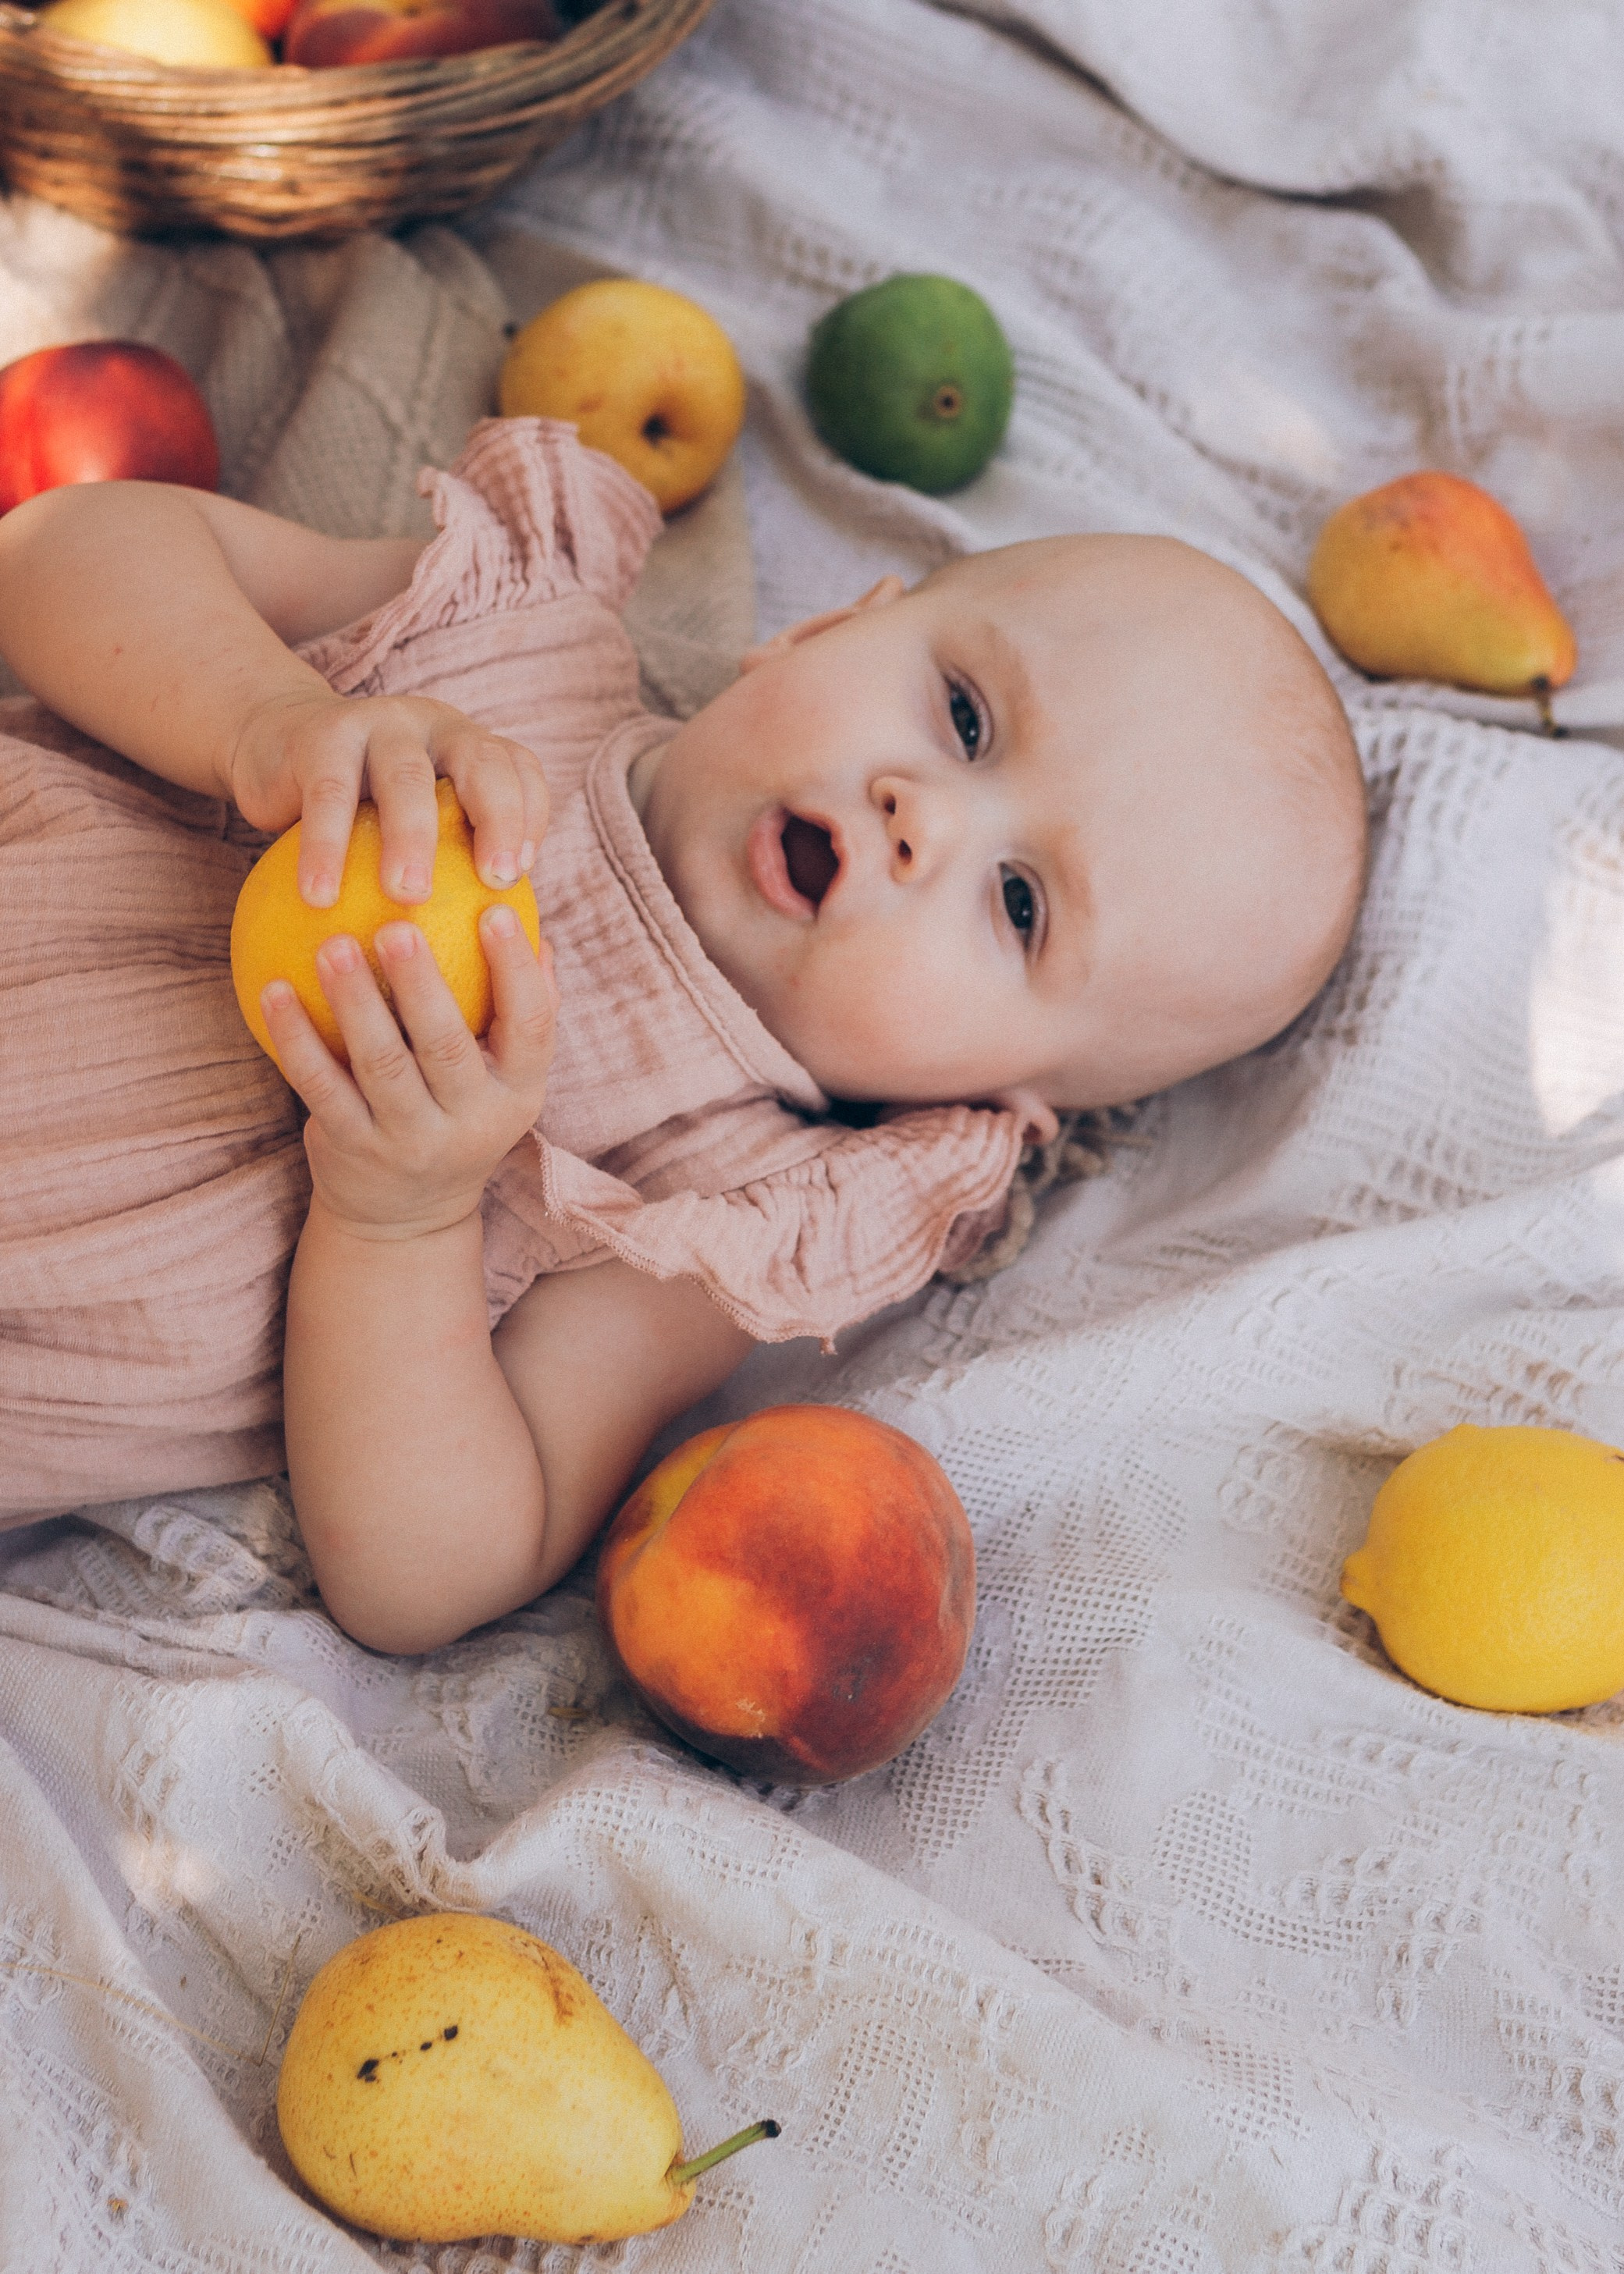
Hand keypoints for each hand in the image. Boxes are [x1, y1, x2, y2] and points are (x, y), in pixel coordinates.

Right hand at [226, 687, 549, 909]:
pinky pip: (328, 795)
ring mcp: (379, 723)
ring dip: (411, 838)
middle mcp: (433, 726)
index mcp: (467, 747)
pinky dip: (325, 847)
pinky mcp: (321, 736)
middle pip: (480, 762)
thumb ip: (451, 863)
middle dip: (498, 819)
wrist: (273, 745)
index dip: (531, 817)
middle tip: (495, 882)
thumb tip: (495, 952)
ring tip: (408, 896)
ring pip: (405, 777)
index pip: (520, 769)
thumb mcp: (410, 822)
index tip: (520, 877)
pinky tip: (321, 897)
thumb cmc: (357, 810)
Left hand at [262, 903, 554, 1239]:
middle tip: (396, 925)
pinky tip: (275, 989)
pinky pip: (319, 1085)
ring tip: (330, 945)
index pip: (532, 1027)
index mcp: (517, 1094)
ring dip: (353, 1002)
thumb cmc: (460, 1117)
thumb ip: (520, 1008)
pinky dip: (295, 1038)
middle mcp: (469, 1122)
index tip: (495, 908)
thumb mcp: (505, 1079)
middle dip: (422, 985)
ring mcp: (407, 1140)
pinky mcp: (351, 1147)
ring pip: (379, 1065)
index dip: (517, 969)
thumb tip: (530, 920)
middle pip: (446, 1047)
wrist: (406, 1219)